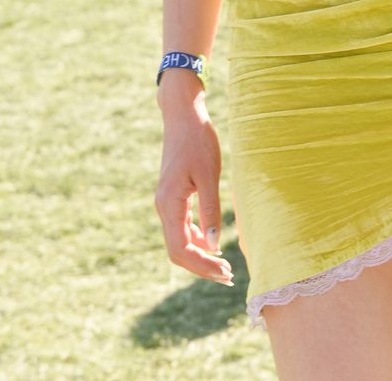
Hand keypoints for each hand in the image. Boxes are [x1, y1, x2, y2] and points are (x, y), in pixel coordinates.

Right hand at [154, 81, 232, 284]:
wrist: (183, 115)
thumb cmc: (198, 140)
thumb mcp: (209, 175)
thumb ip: (210, 210)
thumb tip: (213, 245)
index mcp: (169, 204)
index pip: (180, 250)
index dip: (201, 266)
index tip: (225, 272)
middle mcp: (163, 207)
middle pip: (177, 251)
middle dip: (201, 266)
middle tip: (228, 275)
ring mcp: (167, 202)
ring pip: (179, 241)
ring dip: (199, 255)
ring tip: (224, 265)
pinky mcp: (173, 197)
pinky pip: (181, 227)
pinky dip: (196, 240)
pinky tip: (213, 242)